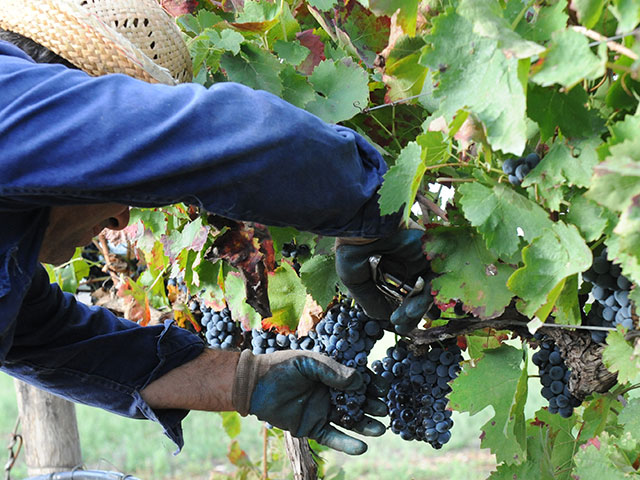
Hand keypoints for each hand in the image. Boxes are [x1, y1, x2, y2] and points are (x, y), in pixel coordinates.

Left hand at [231, 350, 385, 454]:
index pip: (357, 380)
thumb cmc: (282, 367)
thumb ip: (332, 370)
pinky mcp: (312, 428)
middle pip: (358, 402)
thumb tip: (358, 380)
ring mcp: (322, 411)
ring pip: (349, 421)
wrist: (255, 385)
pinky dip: (347, 443)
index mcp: (332, 375)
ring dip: (365, 426)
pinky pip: (333, 437)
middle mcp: (331, 393)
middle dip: (373, 406)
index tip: (384, 389)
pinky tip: (362, 447)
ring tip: (380, 429)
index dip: (372, 384)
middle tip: (384, 410)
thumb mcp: (309, 362)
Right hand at [335, 229, 433, 334]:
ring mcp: (420, 258)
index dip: (403, 314)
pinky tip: (413, 306)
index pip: (403, 297)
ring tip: (405, 317)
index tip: (398, 327)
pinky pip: (438, 276)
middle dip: (412, 314)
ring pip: (428, 289)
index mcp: (390, 271)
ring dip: (419, 307)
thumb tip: (385, 319)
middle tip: (403, 326)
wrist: (360, 224)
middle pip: (418, 296)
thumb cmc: (352, 248)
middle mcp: (407, 266)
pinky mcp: (430, 251)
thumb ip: (371, 301)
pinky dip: (428, 294)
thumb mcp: (356, 281)